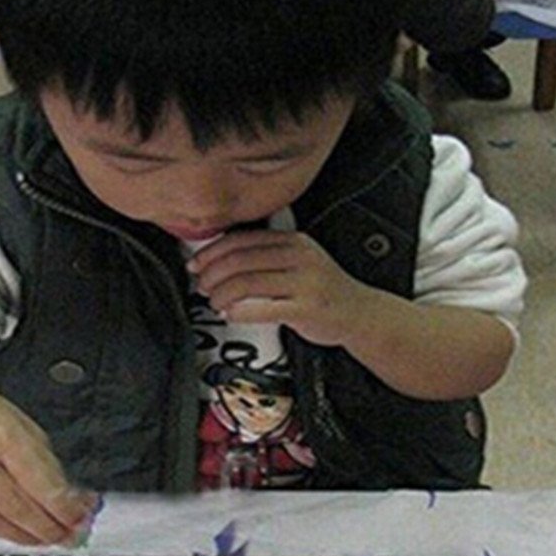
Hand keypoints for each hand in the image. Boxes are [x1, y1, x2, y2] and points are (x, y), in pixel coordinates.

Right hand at [0, 373, 94, 544]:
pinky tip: (11, 530)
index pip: (42, 484)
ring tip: (44, 537)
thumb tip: (68, 498)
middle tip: (69, 535)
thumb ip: (41, 459)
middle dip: (50, 528)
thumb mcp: (14, 419)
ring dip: (24, 536)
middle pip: (19, 510)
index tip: (81, 517)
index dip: (67, 508)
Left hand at [187, 229, 369, 346]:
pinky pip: (263, 308)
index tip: (197, 264)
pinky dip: (239, 312)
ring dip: (222, 294)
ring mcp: (303, 282)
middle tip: (202, 286)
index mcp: (292, 242)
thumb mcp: (298, 262)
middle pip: (240, 260)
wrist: (358, 313)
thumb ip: (265, 257)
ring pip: (247, 283)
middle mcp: (298, 257)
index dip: (213, 252)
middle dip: (213, 274)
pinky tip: (231, 315)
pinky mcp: (305, 308)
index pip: (242, 240)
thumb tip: (220, 260)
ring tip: (215, 303)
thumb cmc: (322, 289)